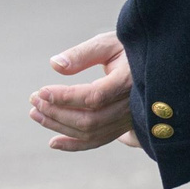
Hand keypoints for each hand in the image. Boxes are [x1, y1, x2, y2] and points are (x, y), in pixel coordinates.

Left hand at [30, 31, 139, 151]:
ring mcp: (129, 118)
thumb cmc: (128, 49)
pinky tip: (53, 142)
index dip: (65, 97)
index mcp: (130, 80)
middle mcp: (132, 104)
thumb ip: (83, 54)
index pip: (94, 97)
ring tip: (36, 114)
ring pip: (91, 132)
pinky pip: (99, 140)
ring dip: (59, 126)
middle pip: (90, 119)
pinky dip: (75, 145)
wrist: (155, 63)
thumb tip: (55, 65)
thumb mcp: (108, 43)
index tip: (41, 91)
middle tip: (34, 99)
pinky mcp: (123, 126)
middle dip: (56, 112)